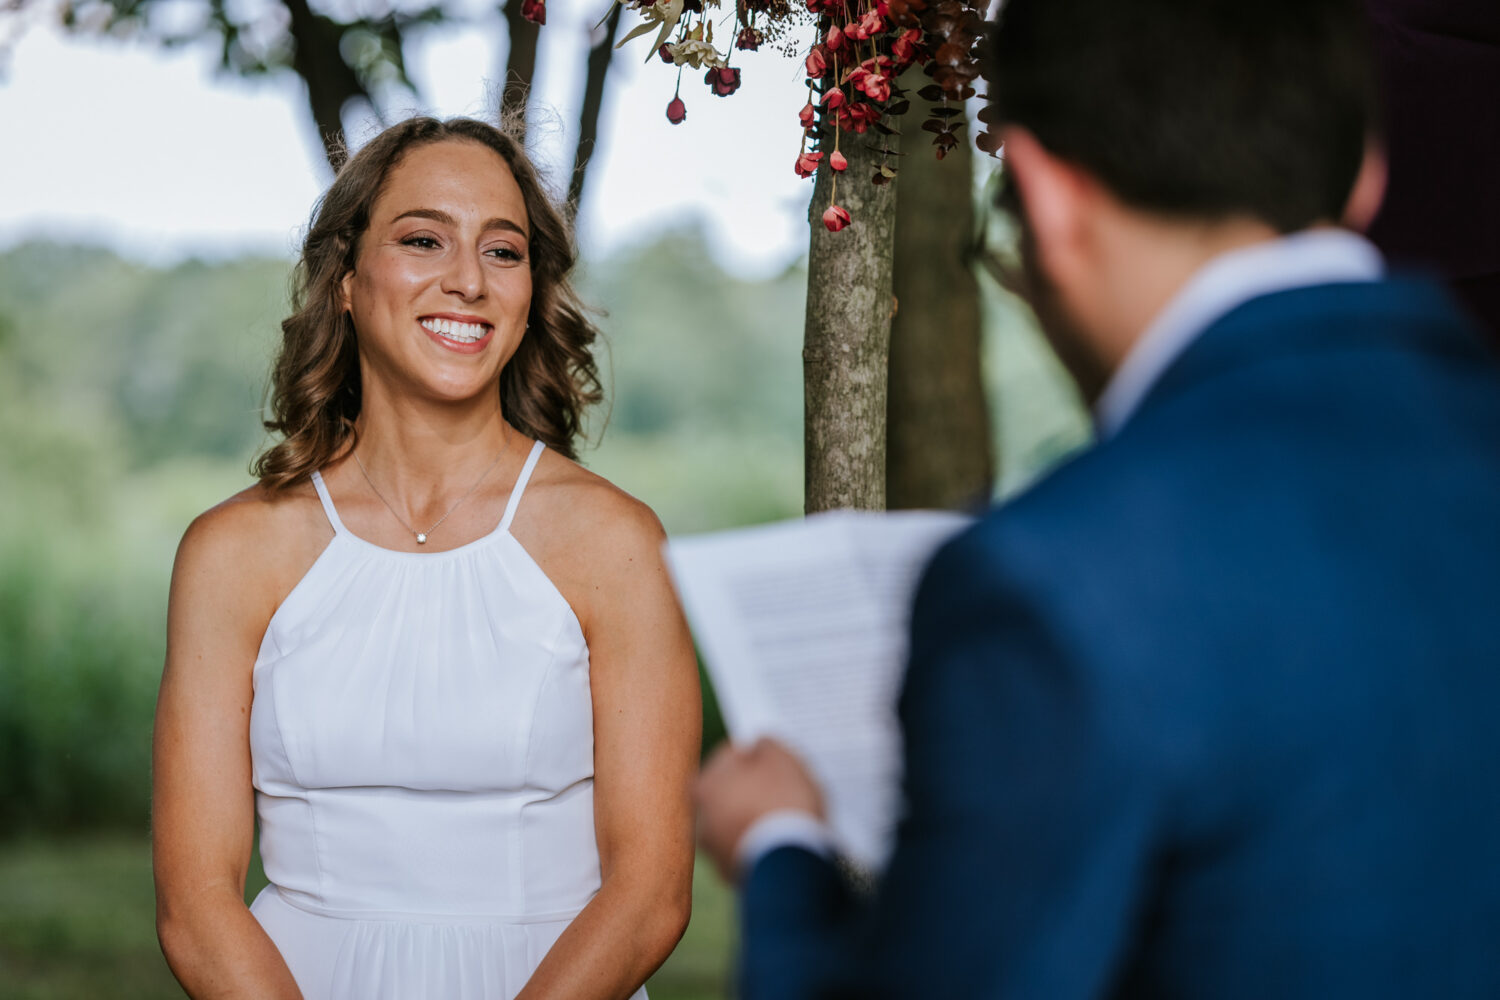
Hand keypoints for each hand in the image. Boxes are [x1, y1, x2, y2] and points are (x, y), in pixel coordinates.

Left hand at [694, 737, 824, 883]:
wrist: (791, 865)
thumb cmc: (783, 803)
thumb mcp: (782, 758)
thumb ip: (766, 743)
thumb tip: (760, 744)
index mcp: (705, 784)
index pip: (731, 756)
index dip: (758, 754)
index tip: (778, 760)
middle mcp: (701, 818)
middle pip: (733, 791)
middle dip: (756, 788)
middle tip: (787, 788)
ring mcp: (716, 850)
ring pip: (740, 823)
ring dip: (758, 818)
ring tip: (789, 818)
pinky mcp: (733, 875)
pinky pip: (750, 849)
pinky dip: (763, 844)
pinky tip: (785, 841)